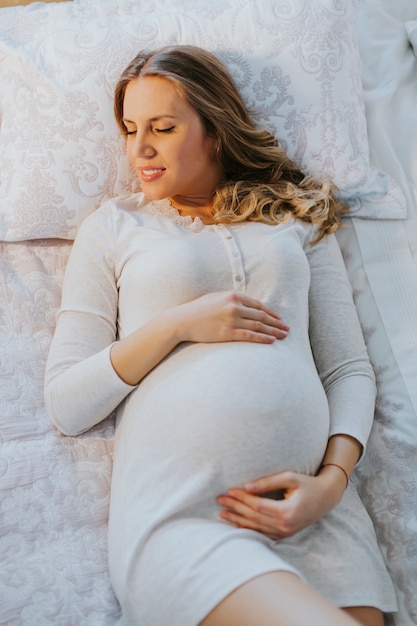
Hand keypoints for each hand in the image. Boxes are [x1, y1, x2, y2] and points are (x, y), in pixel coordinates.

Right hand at [173, 291, 288, 343]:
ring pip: (259, 326)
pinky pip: (250, 336)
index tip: (279, 319)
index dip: (271, 313)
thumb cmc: (198, 309)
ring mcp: (231, 320)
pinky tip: (272, 341)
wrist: (182, 320)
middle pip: (262, 316)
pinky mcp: (227, 333)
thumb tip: (246, 304)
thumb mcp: (216, 298)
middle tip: (287, 329)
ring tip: (284, 336)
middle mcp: (234, 306)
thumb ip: (232, 299)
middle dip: (277, 323)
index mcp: (233, 296)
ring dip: (274, 331)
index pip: (258, 305)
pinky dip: (262, 338)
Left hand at [217, 469, 345, 539]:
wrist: (326, 497)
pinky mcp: (285, 534)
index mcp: (287, 512)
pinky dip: (249, 529)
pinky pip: (263, 533)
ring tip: (222, 513)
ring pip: (256, 527)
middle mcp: (286, 526)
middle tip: (219, 500)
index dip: (242, 498)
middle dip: (236, 508)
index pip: (258, 505)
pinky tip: (237, 525)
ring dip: (238, 520)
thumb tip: (247, 487)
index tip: (229, 490)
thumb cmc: (308, 484)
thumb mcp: (290, 478)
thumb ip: (268, 482)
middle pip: (254, 517)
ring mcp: (285, 532)